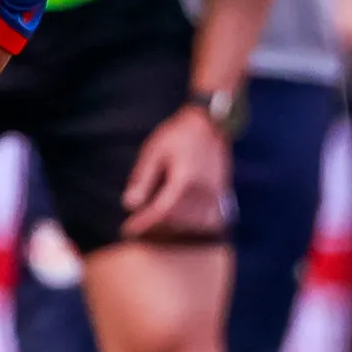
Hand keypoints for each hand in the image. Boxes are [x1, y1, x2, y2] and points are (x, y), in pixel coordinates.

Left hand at [118, 105, 231, 241]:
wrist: (211, 122)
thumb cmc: (179, 134)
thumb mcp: (154, 152)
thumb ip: (142, 179)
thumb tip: (129, 205)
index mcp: (184, 181)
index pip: (162, 212)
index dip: (144, 223)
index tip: (128, 229)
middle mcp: (203, 191)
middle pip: (178, 221)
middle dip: (157, 227)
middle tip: (139, 226)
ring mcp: (216, 193)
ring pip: (196, 223)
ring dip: (176, 228)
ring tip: (158, 224)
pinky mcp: (223, 193)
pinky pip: (213, 218)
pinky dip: (197, 225)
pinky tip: (184, 223)